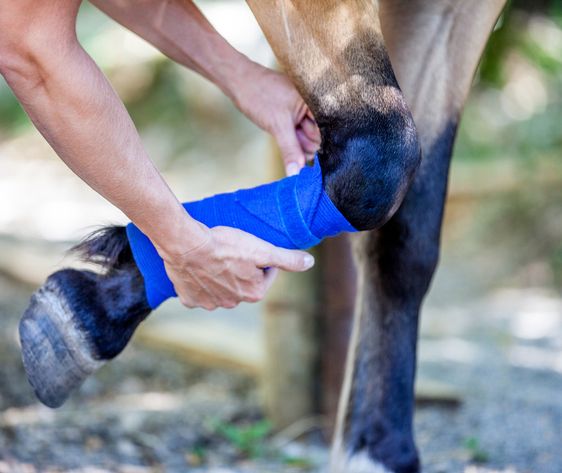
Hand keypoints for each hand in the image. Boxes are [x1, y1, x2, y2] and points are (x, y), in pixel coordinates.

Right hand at [160, 225, 314, 309]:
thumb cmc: (225, 245)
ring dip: (221, 276)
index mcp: (254, 293)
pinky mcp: (190, 299)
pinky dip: (200, 282)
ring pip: (221, 288)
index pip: (266, 274)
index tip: (253, 248)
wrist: (186, 246)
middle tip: (233, 251)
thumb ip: (287, 258)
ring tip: (215, 257)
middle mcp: (233, 303)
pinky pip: (199, 292)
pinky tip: (199, 269)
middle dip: (241, 269)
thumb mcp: (261, 249)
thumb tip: (310, 262)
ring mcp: (210, 303)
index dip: (262, 259)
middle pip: (243, 283)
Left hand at [232, 62, 320, 175]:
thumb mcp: (278, 127)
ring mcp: (302, 111)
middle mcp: (313, 105)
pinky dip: (292, 140)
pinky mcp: (292, 116)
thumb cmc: (259, 96)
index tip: (307, 155)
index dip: (317, 144)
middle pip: (318, 136)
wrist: (239, 82)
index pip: (326, 130)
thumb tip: (297, 173)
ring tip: (284, 133)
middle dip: (305, 145)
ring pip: (307, 136)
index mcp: (316, 102)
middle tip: (290, 139)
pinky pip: (298, 133)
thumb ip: (291, 150)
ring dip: (298, 144)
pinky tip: (282, 136)